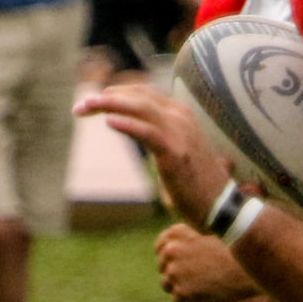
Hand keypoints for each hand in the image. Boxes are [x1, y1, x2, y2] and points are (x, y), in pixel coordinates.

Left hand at [75, 81, 231, 227]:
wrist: (222, 207)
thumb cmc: (198, 185)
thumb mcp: (178, 152)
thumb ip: (160, 138)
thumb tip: (140, 135)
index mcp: (181, 115)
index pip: (142, 93)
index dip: (115, 94)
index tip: (92, 103)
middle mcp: (181, 118)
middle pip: (137, 96)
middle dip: (105, 98)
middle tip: (80, 107)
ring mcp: (180, 134)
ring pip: (139, 109)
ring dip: (109, 106)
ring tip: (84, 108)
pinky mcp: (176, 153)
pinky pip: (147, 133)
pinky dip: (127, 125)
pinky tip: (109, 123)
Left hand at [157, 223, 260, 301]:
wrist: (251, 269)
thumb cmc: (237, 252)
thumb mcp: (211, 235)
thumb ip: (192, 240)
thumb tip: (177, 249)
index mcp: (176, 234)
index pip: (160, 247)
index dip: (170, 257)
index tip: (182, 262)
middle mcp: (170, 251)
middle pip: (162, 268)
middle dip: (176, 274)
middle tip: (199, 277)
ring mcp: (174, 273)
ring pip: (167, 285)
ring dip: (181, 287)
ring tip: (204, 286)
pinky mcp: (181, 292)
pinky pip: (178, 299)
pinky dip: (190, 300)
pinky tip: (208, 293)